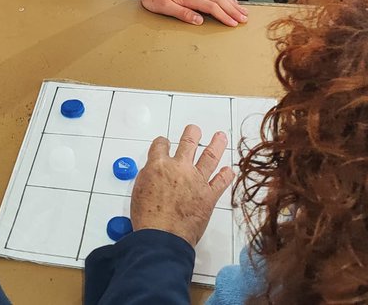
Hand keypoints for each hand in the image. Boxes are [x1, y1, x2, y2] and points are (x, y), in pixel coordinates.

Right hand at [131, 125, 233, 248]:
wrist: (162, 237)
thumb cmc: (148, 218)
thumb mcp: (139, 191)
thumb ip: (149, 176)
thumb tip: (155, 171)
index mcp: (159, 165)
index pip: (161, 144)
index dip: (163, 142)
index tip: (165, 143)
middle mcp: (179, 168)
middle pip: (188, 142)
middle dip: (192, 133)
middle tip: (195, 130)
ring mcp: (196, 180)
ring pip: (210, 156)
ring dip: (216, 144)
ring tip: (220, 137)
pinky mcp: (209, 196)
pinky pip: (221, 182)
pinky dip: (226, 175)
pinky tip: (229, 170)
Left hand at [136, 0, 247, 25]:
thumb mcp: (165, 8)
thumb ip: (183, 13)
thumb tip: (199, 20)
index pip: (212, 7)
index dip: (224, 15)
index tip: (233, 23)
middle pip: (220, 0)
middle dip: (234, 10)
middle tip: (244, 19)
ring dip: (232, 3)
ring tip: (243, 11)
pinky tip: (231, 0)